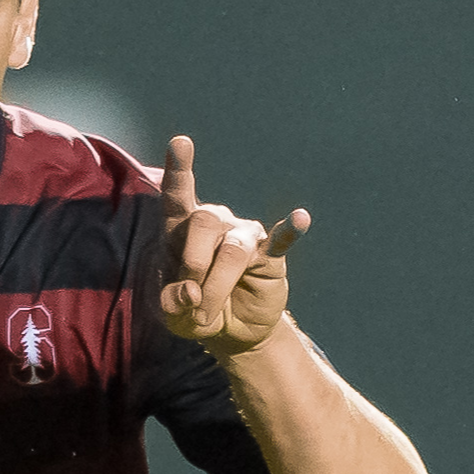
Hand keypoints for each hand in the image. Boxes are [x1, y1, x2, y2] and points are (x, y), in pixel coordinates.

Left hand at [154, 134, 308, 357]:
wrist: (231, 331)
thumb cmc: (195, 313)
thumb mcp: (174, 315)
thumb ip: (173, 303)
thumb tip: (190, 293)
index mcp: (181, 229)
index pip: (178, 194)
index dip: (180, 170)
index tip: (181, 142)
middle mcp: (214, 223)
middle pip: (203, 222)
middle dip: (193, 264)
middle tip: (190, 302)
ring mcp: (243, 236)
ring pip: (231, 250)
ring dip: (216, 287)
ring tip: (207, 316)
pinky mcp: (270, 255)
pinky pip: (280, 240)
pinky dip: (289, 230)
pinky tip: (300, 219)